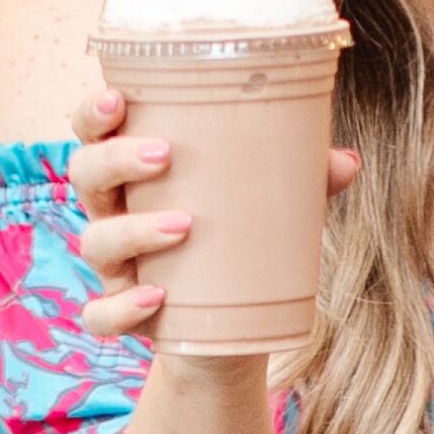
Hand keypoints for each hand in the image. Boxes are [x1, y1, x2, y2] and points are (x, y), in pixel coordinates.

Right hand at [66, 82, 358, 344]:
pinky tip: (157, 297)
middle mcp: (115, 215)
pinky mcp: (126, 317)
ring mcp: (116, 268)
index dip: (93, 113)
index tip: (117, 99)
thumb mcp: (270, 209)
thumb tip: (348, 161)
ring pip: (94, 242)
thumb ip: (302, 181)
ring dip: (132, 230)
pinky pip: (102, 315)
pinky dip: (122, 307)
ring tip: (184, 224)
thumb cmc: (240, 247)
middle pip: (86, 175)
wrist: (230, 335)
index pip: (94, 132)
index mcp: (136, 175)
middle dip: (115, 159)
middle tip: (164, 155)